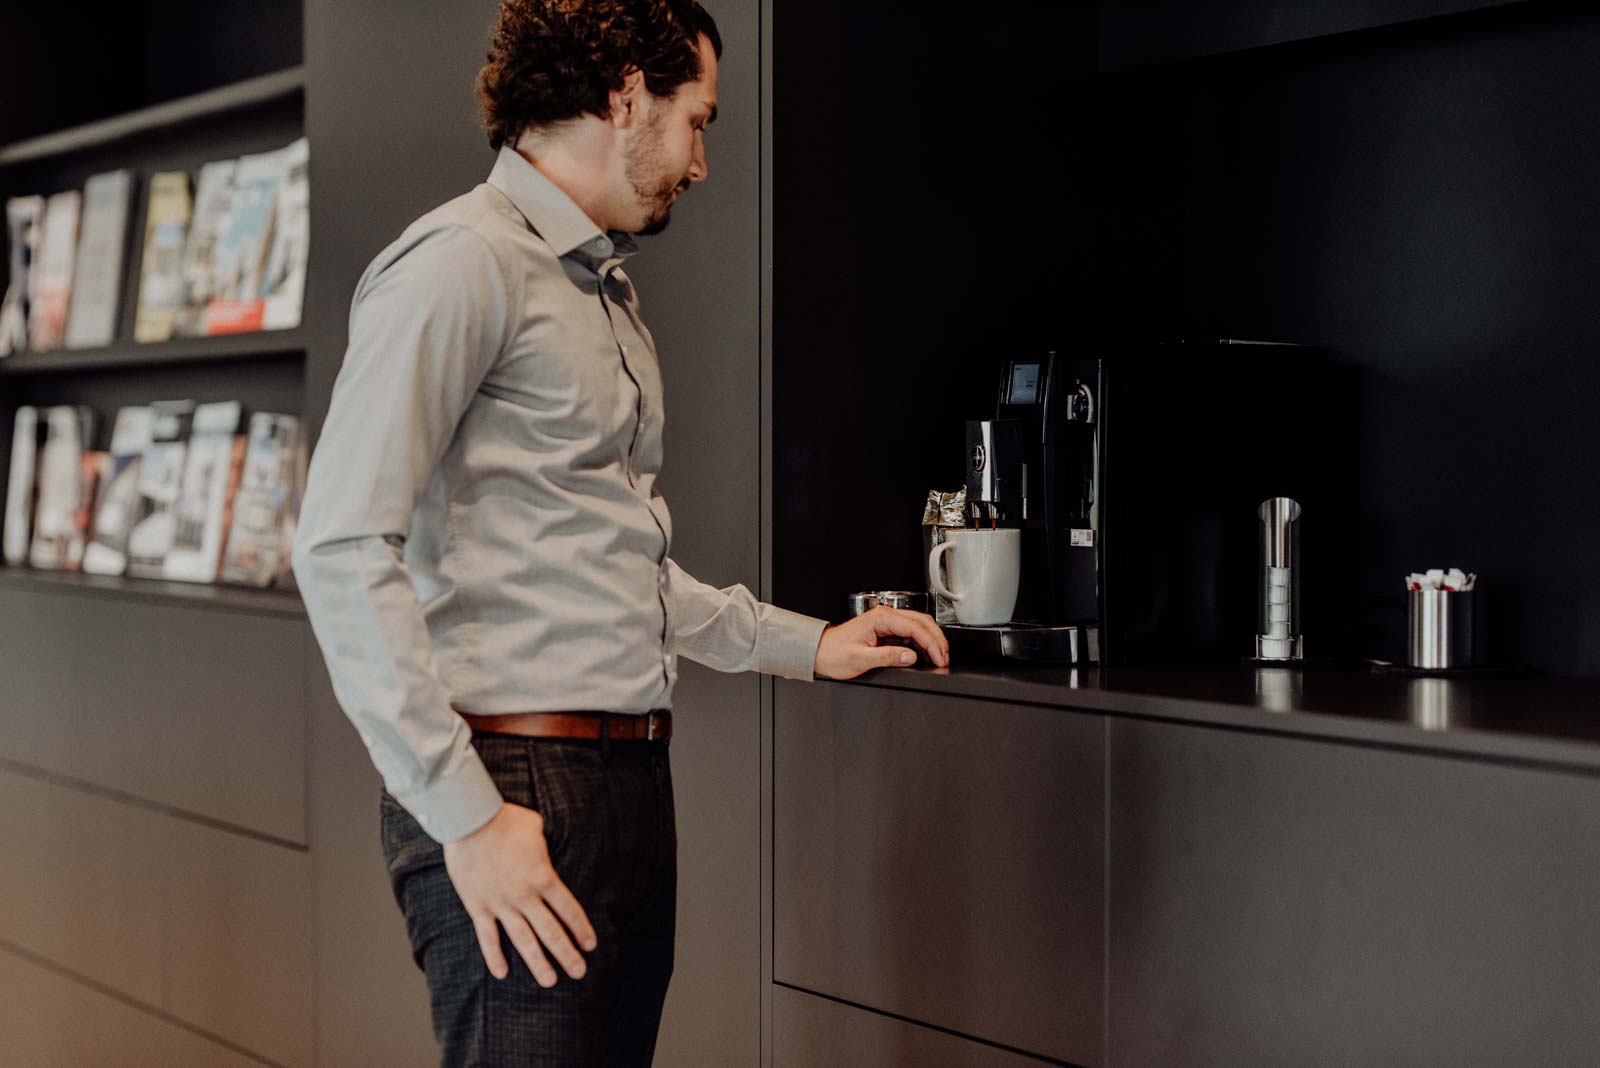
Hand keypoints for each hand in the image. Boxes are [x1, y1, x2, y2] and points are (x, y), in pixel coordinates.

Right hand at [443, 802, 596, 985]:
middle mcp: (525, 896)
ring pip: (523, 940)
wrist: (470, 821)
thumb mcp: (538, 827)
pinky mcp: (478, 906)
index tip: (590, 946)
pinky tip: (502, 973)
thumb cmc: (506, 820)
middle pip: (551, 931)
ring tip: (550, 981)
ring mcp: (501, 904)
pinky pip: (487, 937)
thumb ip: (549, 842)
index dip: (581, 929)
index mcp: (544, 877)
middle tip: (579, 972)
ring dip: (537, 962)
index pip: (569, 910)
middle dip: (567, 953)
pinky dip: (494, 956)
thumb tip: (556, 840)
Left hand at [814, 605, 948, 679]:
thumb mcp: (860, 659)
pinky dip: (922, 643)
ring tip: (939, 656)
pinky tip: (926, 654)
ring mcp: (887, 623)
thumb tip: (910, 656)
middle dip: (937, 639)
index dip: (931, 643)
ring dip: (931, 640)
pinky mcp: (886, 631)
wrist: (819, 652)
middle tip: (945, 657)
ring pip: (919, 626)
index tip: (939, 657)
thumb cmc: (834, 653)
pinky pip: (910, 633)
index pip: (915, 627)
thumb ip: (887, 657)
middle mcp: (885, 617)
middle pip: (922, 622)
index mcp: (880, 619)